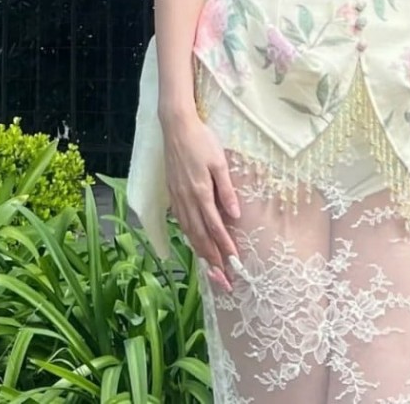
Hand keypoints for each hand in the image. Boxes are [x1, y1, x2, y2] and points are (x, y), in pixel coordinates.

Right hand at [161, 112, 240, 290]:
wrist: (176, 128)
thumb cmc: (202, 141)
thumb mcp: (220, 162)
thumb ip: (226, 190)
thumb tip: (235, 216)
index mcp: (201, 193)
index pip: (215, 228)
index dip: (224, 248)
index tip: (234, 266)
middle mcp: (187, 200)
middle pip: (200, 238)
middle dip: (213, 262)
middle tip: (223, 282)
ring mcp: (178, 199)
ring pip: (189, 233)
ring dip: (201, 254)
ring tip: (211, 272)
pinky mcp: (173, 194)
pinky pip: (182, 223)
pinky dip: (190, 238)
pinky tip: (195, 245)